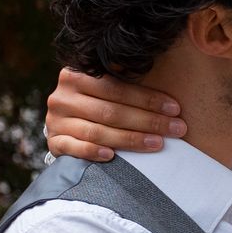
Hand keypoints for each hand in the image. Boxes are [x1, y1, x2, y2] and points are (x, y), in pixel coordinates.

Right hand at [45, 68, 184, 160]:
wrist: (68, 126)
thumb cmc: (99, 105)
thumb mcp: (107, 90)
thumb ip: (125, 83)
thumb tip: (164, 81)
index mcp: (76, 75)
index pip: (116, 88)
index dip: (148, 99)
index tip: (175, 108)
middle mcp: (63, 97)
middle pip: (111, 111)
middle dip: (148, 121)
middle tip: (177, 129)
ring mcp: (56, 120)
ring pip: (97, 131)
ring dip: (131, 139)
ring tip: (158, 143)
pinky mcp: (54, 142)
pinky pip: (74, 148)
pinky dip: (92, 152)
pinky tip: (112, 156)